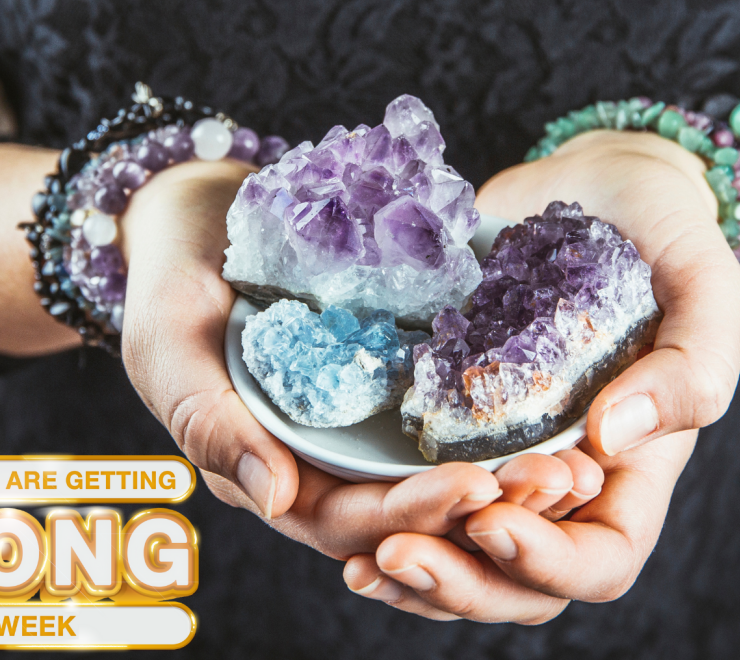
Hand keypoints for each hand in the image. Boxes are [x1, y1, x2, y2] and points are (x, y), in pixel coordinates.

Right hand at [117, 160, 604, 559]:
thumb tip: (274, 500)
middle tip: (555, 481)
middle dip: (484, 503)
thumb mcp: (169, 347)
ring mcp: (361, 425)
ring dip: (506, 472)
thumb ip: (208, 421)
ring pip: (440, 468)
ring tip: (573, 460)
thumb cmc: (166, 284)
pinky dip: (498, 415)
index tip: (477, 489)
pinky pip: (448, 409)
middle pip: (412, 508)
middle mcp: (324, 465)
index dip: (413, 515)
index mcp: (270, 477)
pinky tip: (556, 399)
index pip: (349, 522)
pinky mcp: (391, 379)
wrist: (200, 216)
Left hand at [340, 129, 739, 620]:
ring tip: (355, 556)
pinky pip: (409, 487)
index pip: (598, 560)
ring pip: (455, 551)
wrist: (599, 185)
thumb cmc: (670, 240)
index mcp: (629, 474)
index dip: (546, 562)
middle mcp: (558, 481)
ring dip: (407, 567)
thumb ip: (689, 371)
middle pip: (515, 581)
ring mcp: (497, 453)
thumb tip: (609, 437)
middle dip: (456, 580)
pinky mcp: (444, 416)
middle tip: (394, 552)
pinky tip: (317, 502)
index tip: (490, 520)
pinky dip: (373, 508)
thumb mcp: (708, 294)